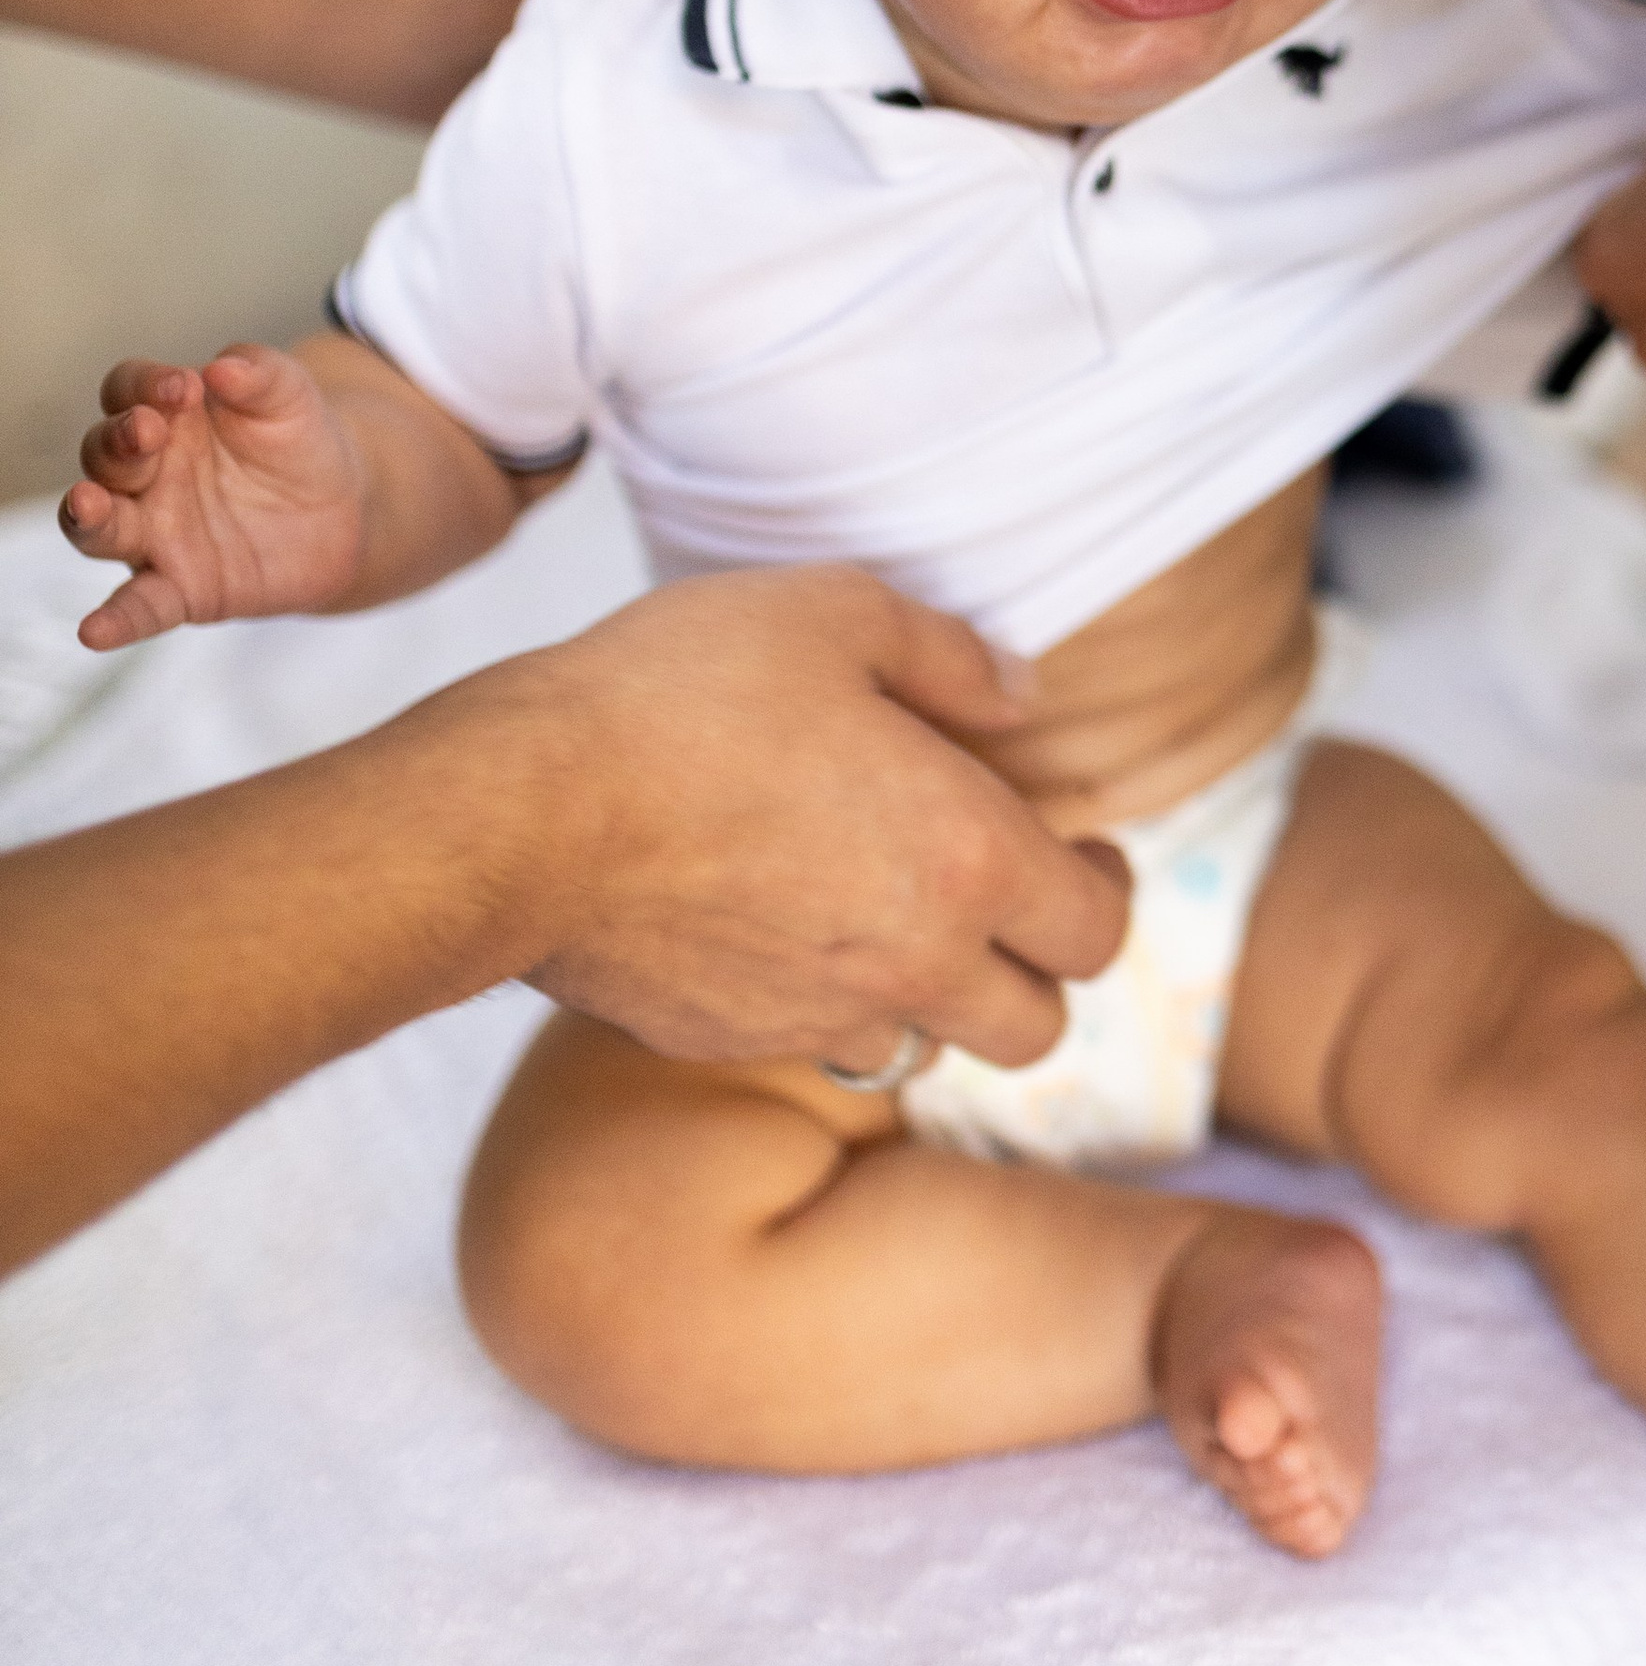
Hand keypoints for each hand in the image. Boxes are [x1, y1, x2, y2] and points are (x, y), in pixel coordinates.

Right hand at [59, 345, 367, 648]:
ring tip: (87, 504)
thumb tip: (222, 368)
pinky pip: (139, 606)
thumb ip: (258, 374)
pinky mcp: (180, 588)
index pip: (126, 391)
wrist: (344, 511)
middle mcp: (144, 475)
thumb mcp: (289, 397)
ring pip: (100, 528)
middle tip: (149, 433)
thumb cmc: (298, 441)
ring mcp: (154, 534)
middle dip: (118, 443)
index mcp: (162, 416)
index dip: (144, 385)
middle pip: (103, 456)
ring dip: (89, 516)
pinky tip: (94, 633)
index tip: (184, 386)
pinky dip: (115, 620)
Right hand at [457, 566, 1134, 1070]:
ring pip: (929, 1052)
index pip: (1100, 930)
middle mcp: (915, 961)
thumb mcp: (834, 612)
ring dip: (934, 1002)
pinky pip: (816, 1047)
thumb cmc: (680, 695)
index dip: (1106, 890)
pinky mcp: (730, 1041)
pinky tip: (785, 935)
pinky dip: (827, 1010)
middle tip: (1001, 904)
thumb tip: (1023, 693)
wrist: (520, 814)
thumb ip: (952, 655)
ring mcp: (820, 1015)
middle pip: (1037, 1027)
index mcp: (969, 859)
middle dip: (1037, 972)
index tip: (1082, 851)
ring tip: (894, 924)